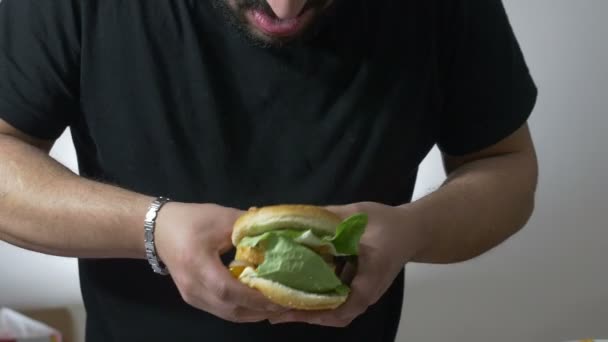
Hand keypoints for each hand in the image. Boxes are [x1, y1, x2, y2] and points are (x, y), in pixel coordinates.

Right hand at [154, 202, 285, 322]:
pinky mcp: (193, 299)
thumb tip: (277, 230)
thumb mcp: (222, 217)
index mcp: (198, 264)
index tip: (280, 294)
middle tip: (287, 301)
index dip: (255, 297)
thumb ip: (249, 226)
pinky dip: (242, 310)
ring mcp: (192, 297)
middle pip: (230, 309)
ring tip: (277, 304)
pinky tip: (258, 303)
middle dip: (261, 309)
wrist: (159, 230)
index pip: (228, 290)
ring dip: (254, 313)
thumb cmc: (191, 221)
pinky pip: (222, 311)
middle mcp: (193, 287)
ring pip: (228, 314)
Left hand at [269, 202, 427, 326]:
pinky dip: (319, 300)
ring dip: (310, 310)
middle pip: (335, 315)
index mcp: (368, 280)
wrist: (411, 230)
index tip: (291, 310)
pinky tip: (298, 291)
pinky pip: (339, 300)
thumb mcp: (358, 216)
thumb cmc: (388, 226)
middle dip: (305, 314)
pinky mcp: (359, 286)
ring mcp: (362, 292)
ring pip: (336, 311)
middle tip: (276, 312)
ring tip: (281, 307)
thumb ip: (328, 216)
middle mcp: (364, 292)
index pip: (343, 308)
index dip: (316, 311)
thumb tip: (296, 214)